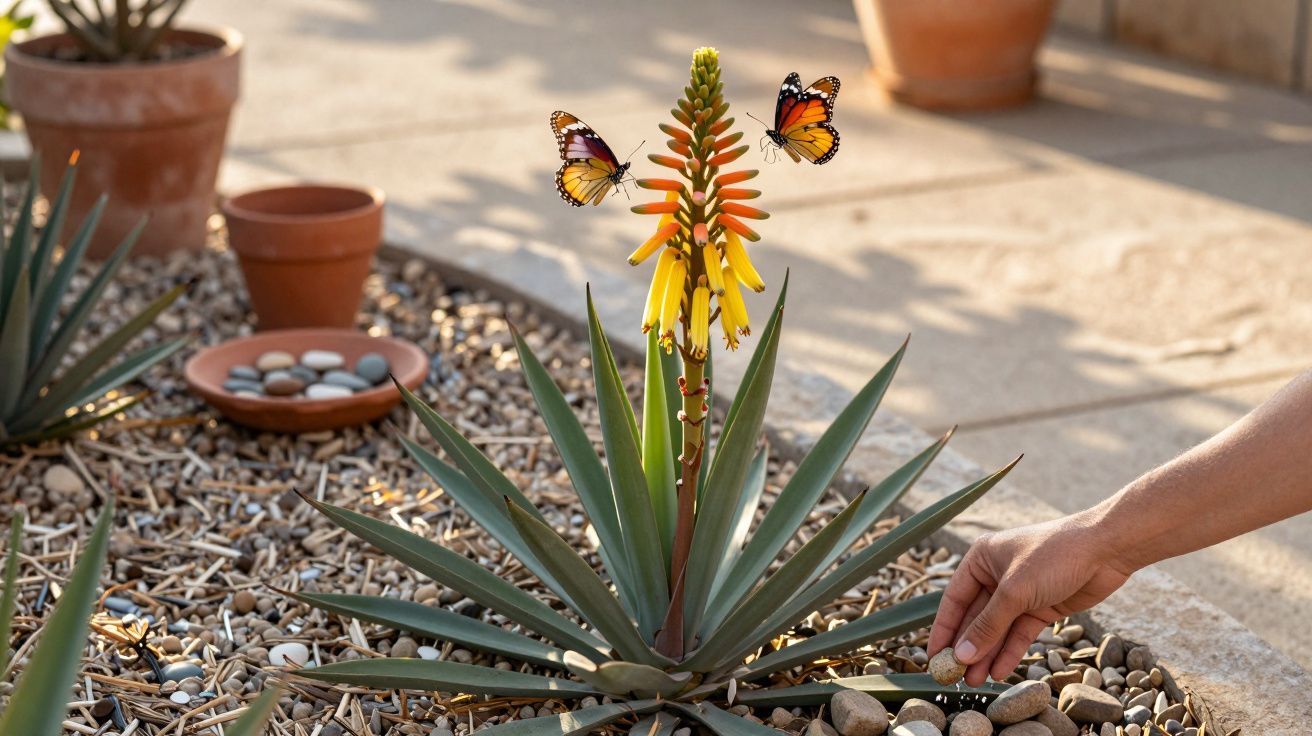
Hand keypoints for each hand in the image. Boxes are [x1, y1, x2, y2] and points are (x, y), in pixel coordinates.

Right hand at [926, 512, 1135, 685]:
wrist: (1106, 550)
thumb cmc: (1053, 555)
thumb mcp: (1015, 591)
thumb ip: (987, 626)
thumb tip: (962, 655)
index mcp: (981, 559)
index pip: (954, 599)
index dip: (943, 629)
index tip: (933, 655)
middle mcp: (997, 575)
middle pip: (975, 617)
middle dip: (967, 646)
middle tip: (955, 675)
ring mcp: (1020, 592)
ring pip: (997, 629)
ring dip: (987, 653)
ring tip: (975, 680)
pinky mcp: (1041, 606)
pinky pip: (1019, 633)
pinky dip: (1010, 651)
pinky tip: (999, 670)